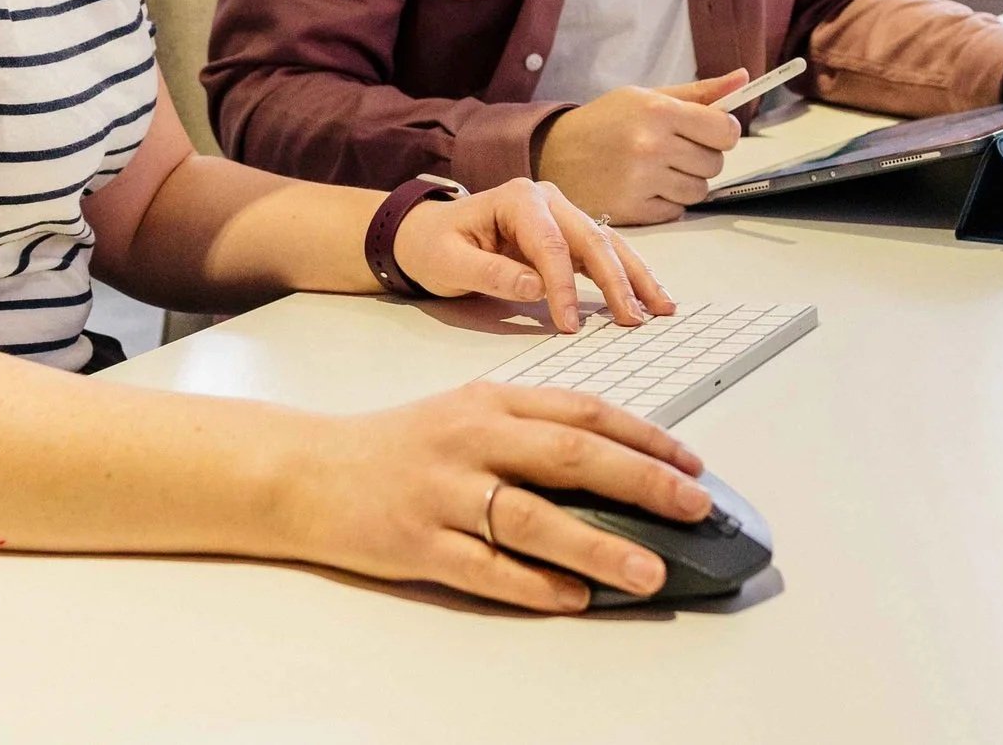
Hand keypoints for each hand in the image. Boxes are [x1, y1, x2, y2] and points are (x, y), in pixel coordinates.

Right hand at [284, 384, 712, 612]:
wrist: (307, 470)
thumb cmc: (397, 445)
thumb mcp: (464, 417)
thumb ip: (529, 433)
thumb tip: (615, 468)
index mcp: (489, 402)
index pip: (582, 411)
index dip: (643, 436)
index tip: (691, 463)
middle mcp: (470, 439)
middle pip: (568, 454)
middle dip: (641, 480)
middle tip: (696, 506)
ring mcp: (443, 492)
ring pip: (532, 518)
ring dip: (598, 546)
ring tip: (649, 570)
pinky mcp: (418, 543)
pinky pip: (486, 568)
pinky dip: (533, 585)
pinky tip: (572, 600)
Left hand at [390, 177, 676, 331]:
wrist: (427, 234)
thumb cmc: (434, 245)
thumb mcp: (448, 263)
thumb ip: (490, 274)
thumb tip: (536, 288)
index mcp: (517, 198)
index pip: (550, 244)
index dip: (563, 286)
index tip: (570, 323)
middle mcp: (547, 200)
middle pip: (591, 239)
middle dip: (616, 281)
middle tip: (633, 320)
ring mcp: (561, 215)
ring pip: (607, 245)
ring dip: (635, 278)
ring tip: (660, 309)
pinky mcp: (568, 236)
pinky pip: (602, 256)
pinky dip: (627, 277)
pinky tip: (648, 299)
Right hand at [534, 69, 749, 225]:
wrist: (553, 153)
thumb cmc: (605, 122)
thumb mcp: (646, 96)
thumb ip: (698, 93)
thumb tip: (743, 79)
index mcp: (658, 111)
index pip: (725, 130)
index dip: (723, 132)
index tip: (711, 132)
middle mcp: (651, 145)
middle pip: (715, 163)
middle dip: (702, 157)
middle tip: (676, 150)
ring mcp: (641, 180)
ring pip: (699, 191)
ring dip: (687, 182)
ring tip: (660, 169)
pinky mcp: (632, 209)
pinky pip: (676, 211)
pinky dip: (667, 202)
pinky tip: (645, 186)